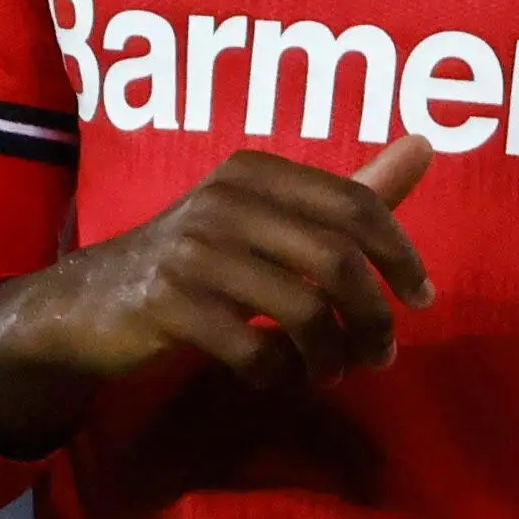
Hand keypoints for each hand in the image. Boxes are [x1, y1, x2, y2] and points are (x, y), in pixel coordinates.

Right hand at [0, 135, 434, 455]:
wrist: (90, 302)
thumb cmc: (200, 258)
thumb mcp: (272, 217)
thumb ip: (351, 191)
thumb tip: (427, 145)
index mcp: (257, 171)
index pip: (356, 206)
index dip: (401, 256)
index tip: (422, 300)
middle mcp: (225, 199)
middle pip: (338, 262)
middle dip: (373, 318)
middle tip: (382, 354)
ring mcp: (193, 251)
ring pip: (303, 310)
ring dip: (332, 354)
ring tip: (332, 371)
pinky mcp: (168, 305)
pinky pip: (254, 349)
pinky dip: (279, 372)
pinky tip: (277, 374)